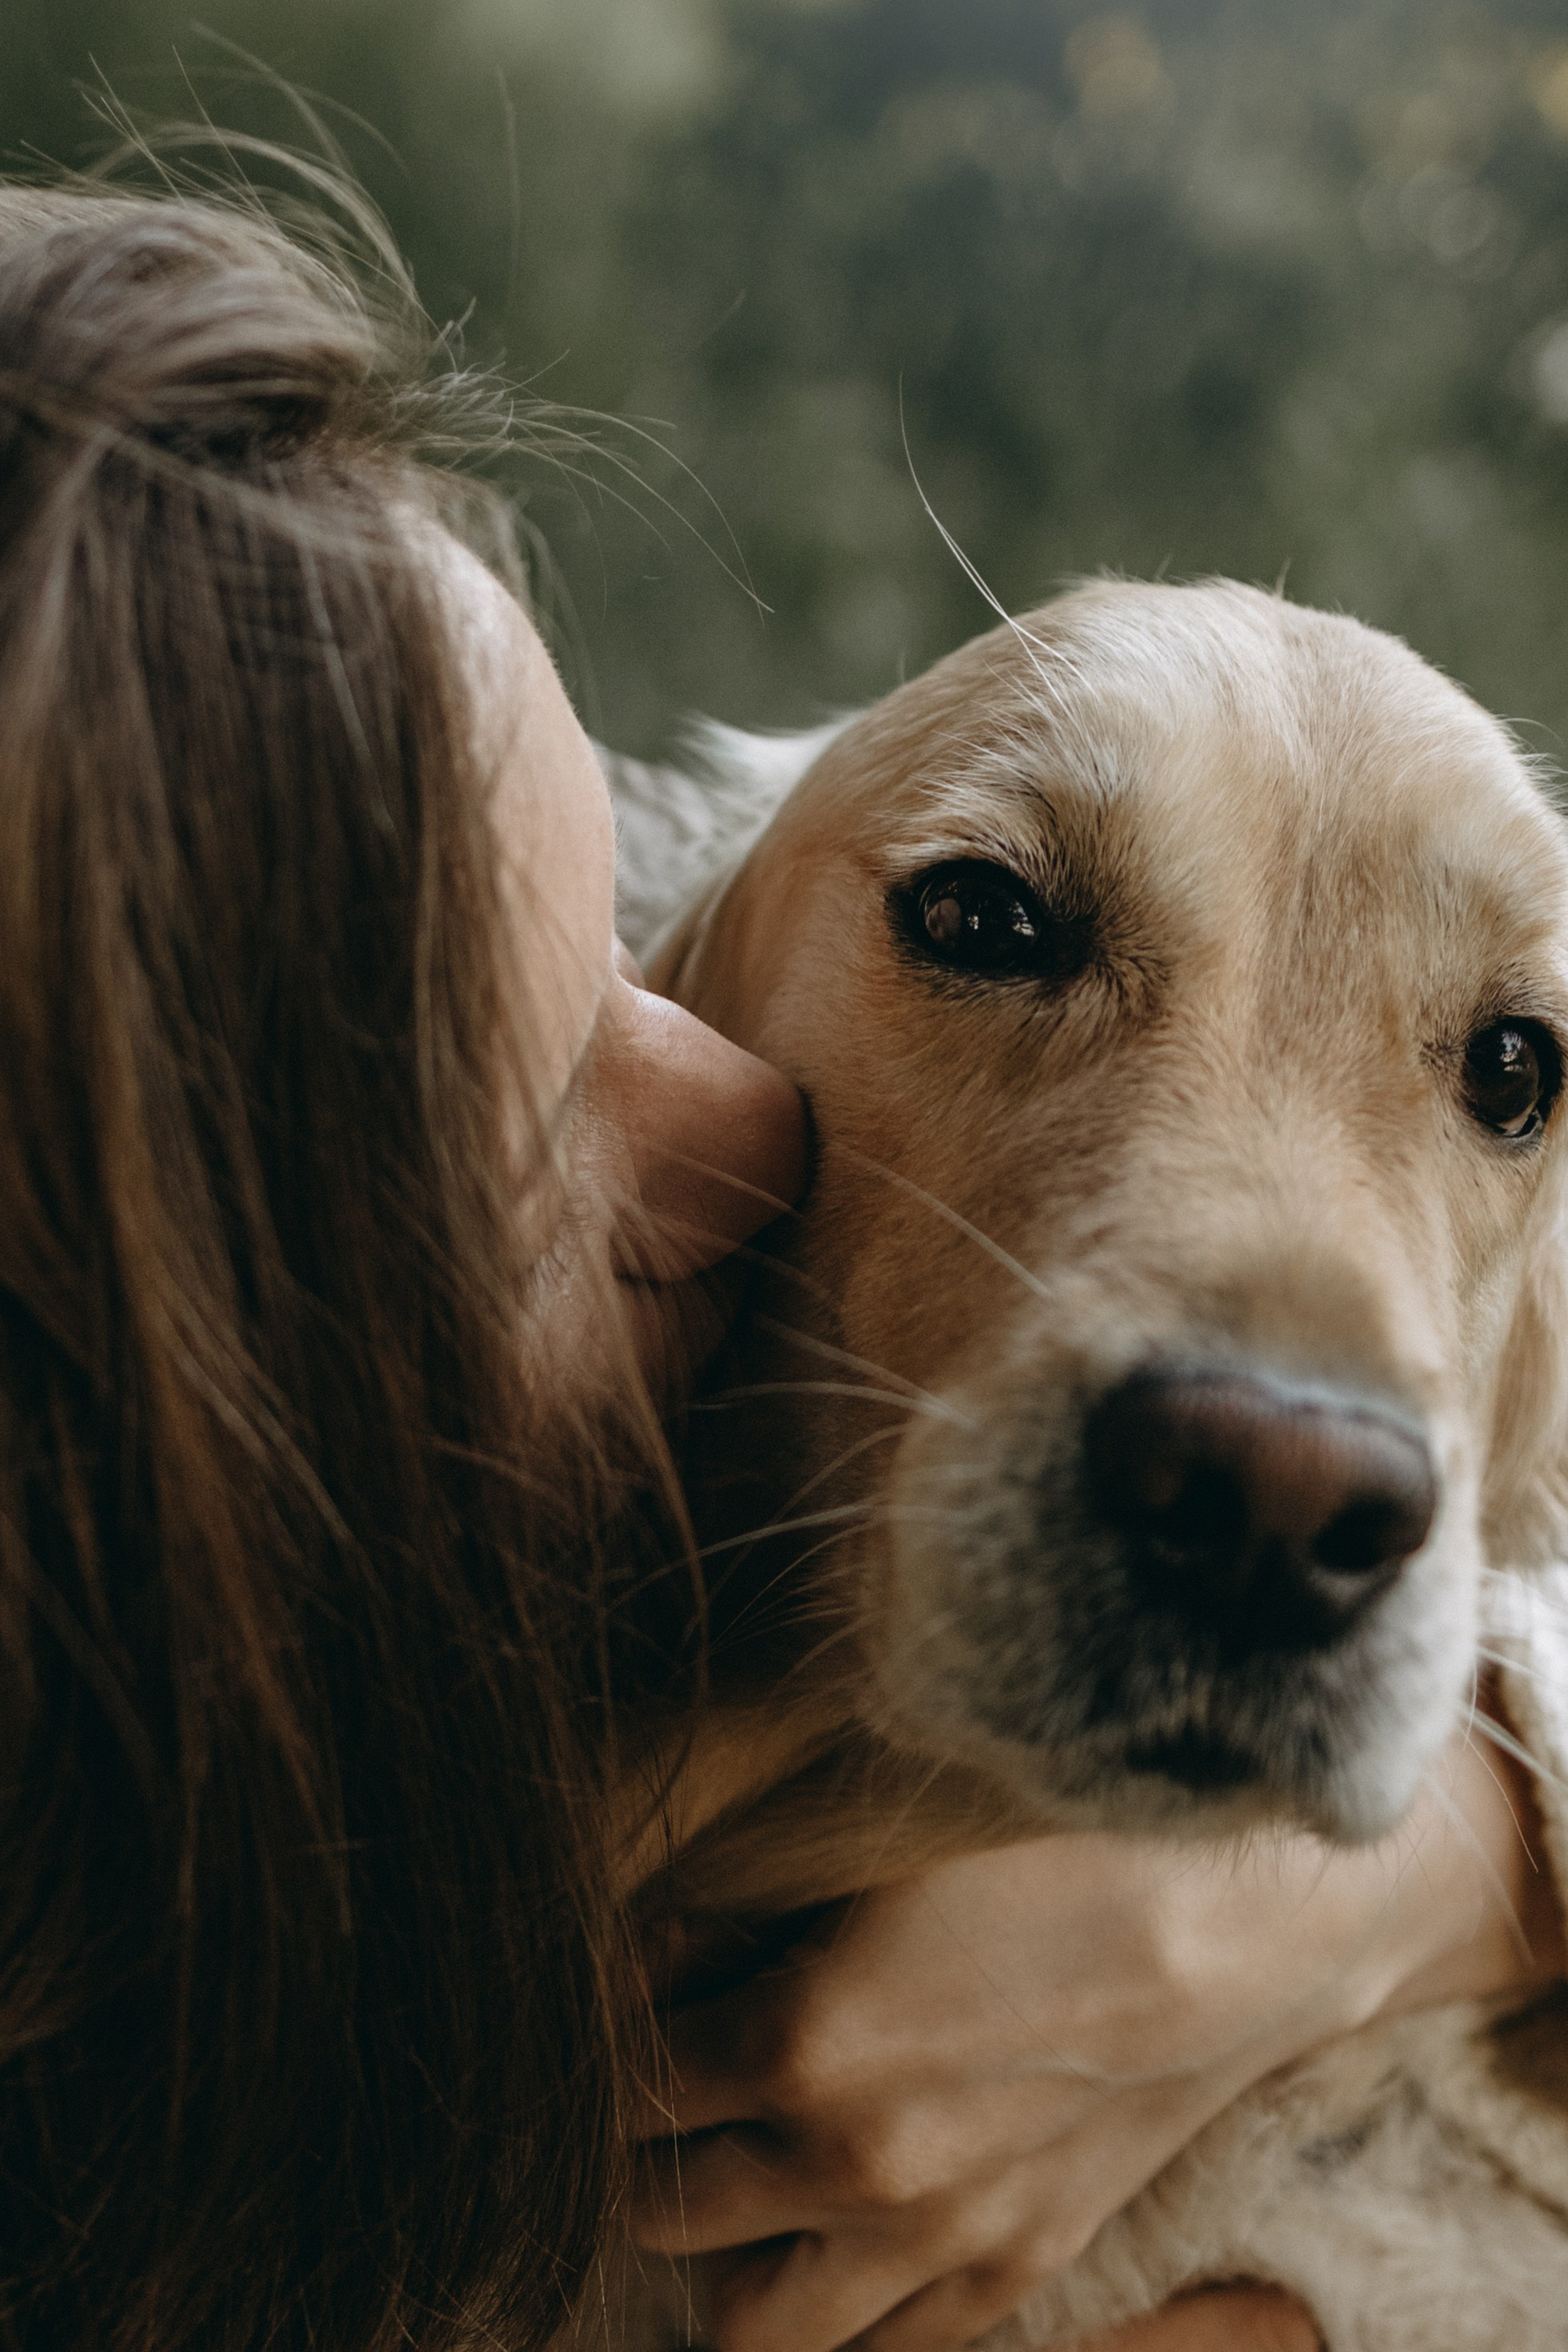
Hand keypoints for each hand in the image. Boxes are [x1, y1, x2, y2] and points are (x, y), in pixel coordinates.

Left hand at [632, 1727, 1559, 2351]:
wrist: (1263, 1915)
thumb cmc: (1070, 1834)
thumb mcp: (879, 1820)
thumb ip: (736, 1890)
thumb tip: (636, 1933)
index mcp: (803, 2042)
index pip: (619, 2081)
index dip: (593, 2037)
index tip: (599, 1998)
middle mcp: (853, 2168)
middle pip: (653, 2208)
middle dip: (629, 2148)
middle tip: (653, 2078)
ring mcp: (937, 2242)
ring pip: (742, 2326)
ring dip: (711, 2256)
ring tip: (723, 2173)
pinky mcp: (1015, 2272)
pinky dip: (825, 2312)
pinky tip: (827, 2236)